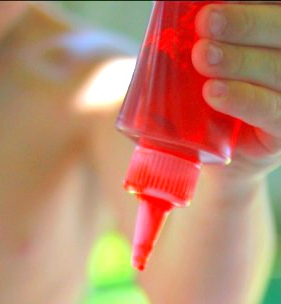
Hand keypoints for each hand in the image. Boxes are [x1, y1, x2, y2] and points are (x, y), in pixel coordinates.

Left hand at [192, 2, 280, 179]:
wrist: (209, 153)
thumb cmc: (206, 99)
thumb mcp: (204, 66)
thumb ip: (205, 43)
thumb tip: (171, 24)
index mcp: (273, 36)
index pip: (271, 10)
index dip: (252, 5)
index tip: (213, 3)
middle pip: (280, 30)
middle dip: (244, 23)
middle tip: (205, 22)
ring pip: (276, 68)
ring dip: (239, 60)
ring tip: (203, 57)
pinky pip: (268, 109)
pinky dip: (242, 98)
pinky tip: (214, 92)